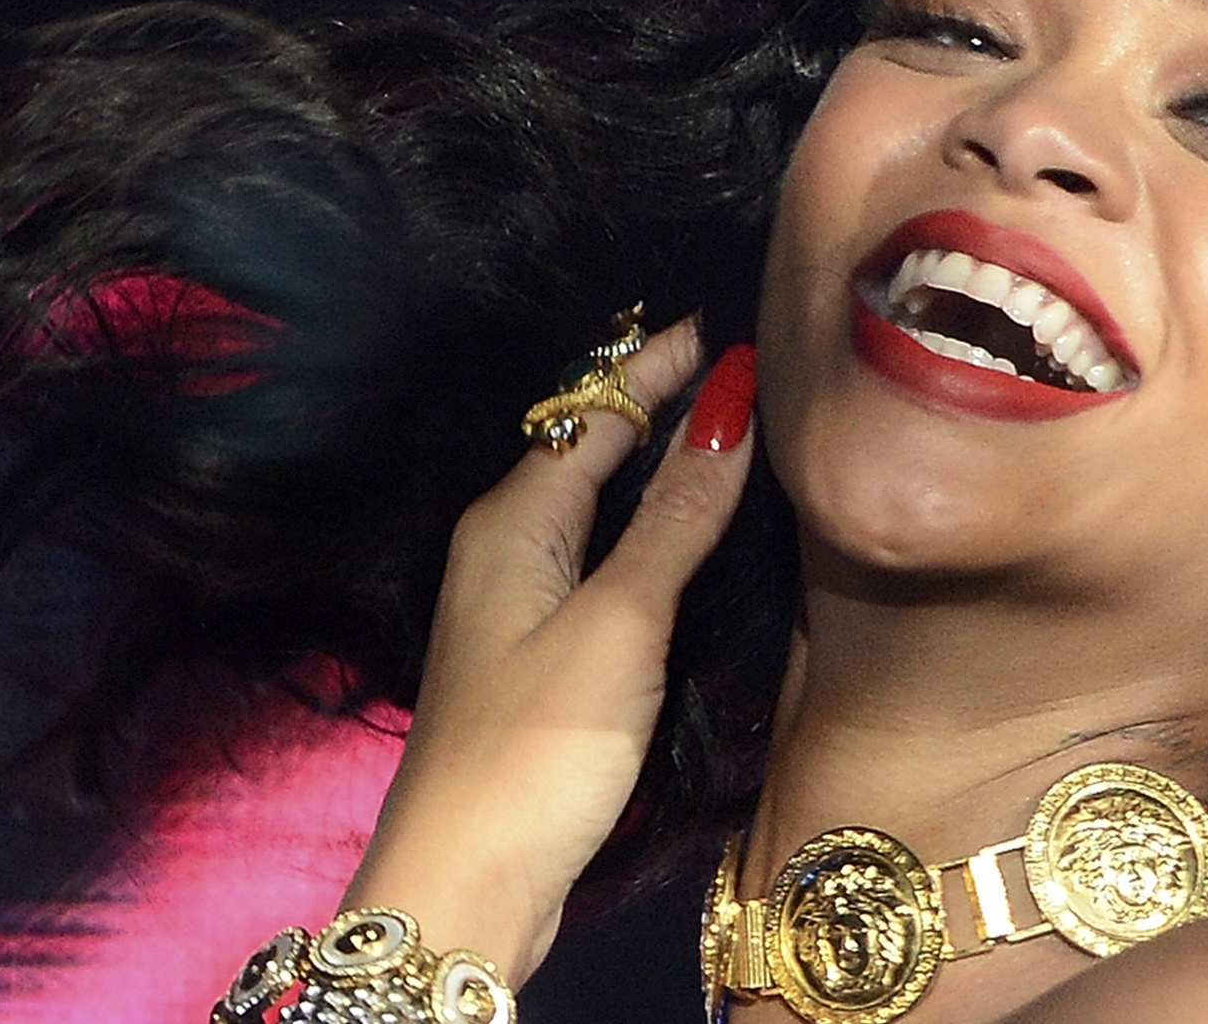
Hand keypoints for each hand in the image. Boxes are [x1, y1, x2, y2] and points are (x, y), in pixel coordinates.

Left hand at [343, 319, 756, 981]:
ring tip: (731, 431)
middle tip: (740, 367)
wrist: (467, 881)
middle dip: (658, 405)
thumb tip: (728, 412)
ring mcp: (519, 608)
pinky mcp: (541, 661)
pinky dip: (649, 531)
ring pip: (596, 508)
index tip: (726, 327)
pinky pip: (601, 561)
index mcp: (512, 522)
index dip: (659, 368)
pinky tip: (693, 539)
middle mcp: (507, 550)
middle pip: (590, 452)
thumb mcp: (618, 623)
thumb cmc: (536, 748)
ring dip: (657, 468)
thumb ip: (675, 521)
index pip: (594, 412)